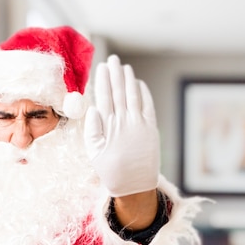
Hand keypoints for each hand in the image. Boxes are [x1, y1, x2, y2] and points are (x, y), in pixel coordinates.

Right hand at [84, 55, 159, 196]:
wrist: (135, 185)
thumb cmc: (112, 170)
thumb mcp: (94, 153)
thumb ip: (92, 129)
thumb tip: (94, 108)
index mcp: (108, 126)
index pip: (104, 97)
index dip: (103, 80)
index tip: (101, 68)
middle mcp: (124, 121)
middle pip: (119, 92)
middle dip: (115, 74)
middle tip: (113, 60)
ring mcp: (139, 124)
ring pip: (133, 95)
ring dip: (129, 80)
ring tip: (125, 67)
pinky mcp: (151, 129)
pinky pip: (148, 106)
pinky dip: (144, 93)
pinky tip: (139, 84)